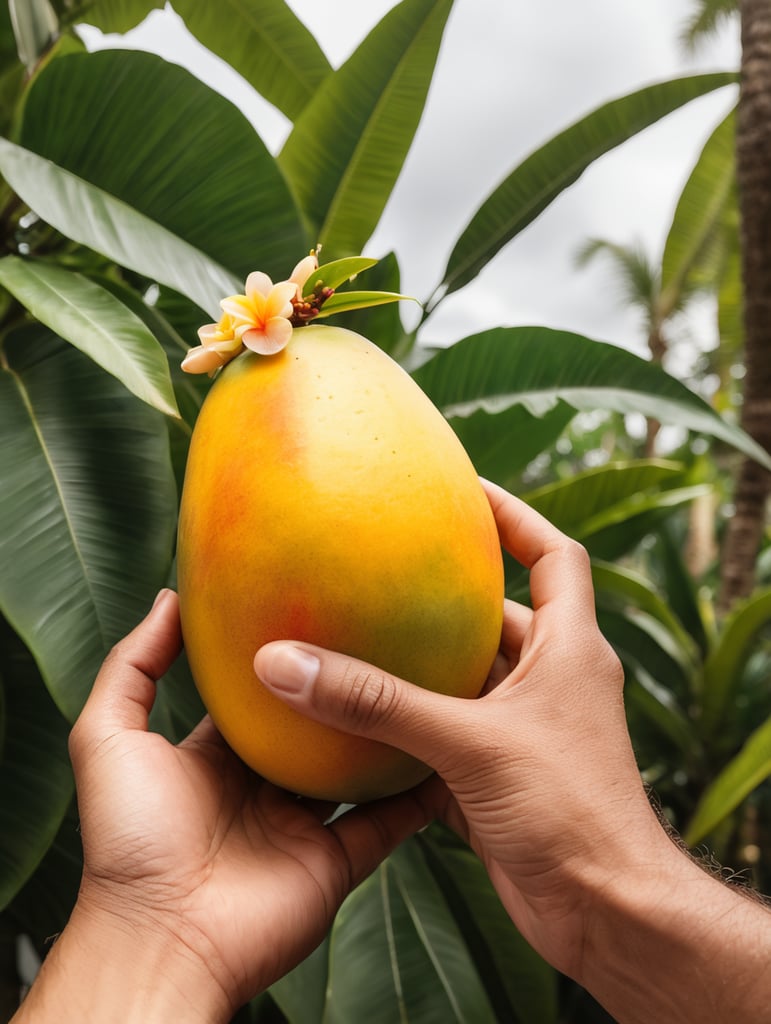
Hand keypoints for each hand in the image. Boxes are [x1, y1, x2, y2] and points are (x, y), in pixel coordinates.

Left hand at [17, 590, 430, 1022]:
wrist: (162, 937)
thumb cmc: (128, 839)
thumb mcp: (109, 737)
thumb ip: (134, 666)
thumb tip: (171, 601)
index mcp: (217, 759)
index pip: (259, 699)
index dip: (283, 661)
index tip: (317, 615)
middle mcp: (264, 789)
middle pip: (314, 731)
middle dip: (340, 693)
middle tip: (384, 640)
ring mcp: (303, 826)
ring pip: (356, 773)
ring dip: (385, 737)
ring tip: (426, 685)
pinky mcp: (336, 860)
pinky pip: (388, 823)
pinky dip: (416, 795)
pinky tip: (444, 752)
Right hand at [252, 480, 691, 977]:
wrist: (606, 914)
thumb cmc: (567, 811)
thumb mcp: (471, 743)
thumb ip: (377, 704)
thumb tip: (286, 663)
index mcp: (570, 649)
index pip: (556, 557)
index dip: (518, 517)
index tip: (467, 490)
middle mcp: (551, 682)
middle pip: (500, 617)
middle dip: (448, 596)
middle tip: (386, 569)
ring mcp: (525, 732)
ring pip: (465, 682)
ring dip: (419, 667)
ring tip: (356, 638)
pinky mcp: (499, 779)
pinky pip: (445, 738)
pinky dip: (407, 730)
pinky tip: (354, 725)